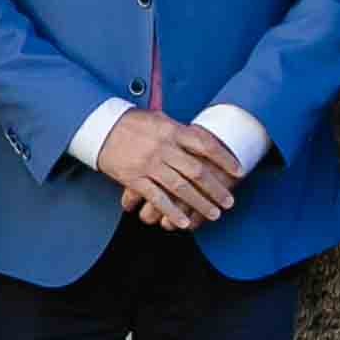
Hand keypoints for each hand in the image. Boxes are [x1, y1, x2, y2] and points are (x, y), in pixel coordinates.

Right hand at [94, 109, 241, 229]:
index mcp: (172, 130)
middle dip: (216, 188)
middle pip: (197, 171)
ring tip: (214, 214)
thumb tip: (202, 139)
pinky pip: (157, 198)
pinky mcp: (135, 178)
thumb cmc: (131, 122)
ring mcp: (149, 164)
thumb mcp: (159, 118)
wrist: (99, 127)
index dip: (225, 159)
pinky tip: (183, 222)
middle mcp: (164, 148)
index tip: (239, 172)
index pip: (205, 144)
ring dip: (200, 203)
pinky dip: (171, 211)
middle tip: (229, 202)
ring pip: (181, 187)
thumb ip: (180, 131)